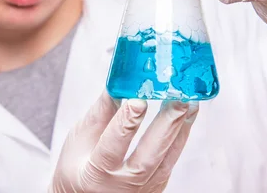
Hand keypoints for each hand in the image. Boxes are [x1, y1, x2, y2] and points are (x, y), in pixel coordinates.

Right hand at [49, 92, 198, 192]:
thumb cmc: (77, 168)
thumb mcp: (79, 139)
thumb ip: (101, 112)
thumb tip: (119, 84)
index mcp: (96, 172)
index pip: (113, 145)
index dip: (127, 121)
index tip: (138, 99)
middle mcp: (123, 185)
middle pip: (149, 155)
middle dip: (167, 124)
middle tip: (179, 97)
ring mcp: (143, 189)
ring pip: (167, 159)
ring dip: (180, 128)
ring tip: (189, 101)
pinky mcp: (156, 186)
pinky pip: (171, 161)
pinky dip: (180, 137)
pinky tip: (186, 116)